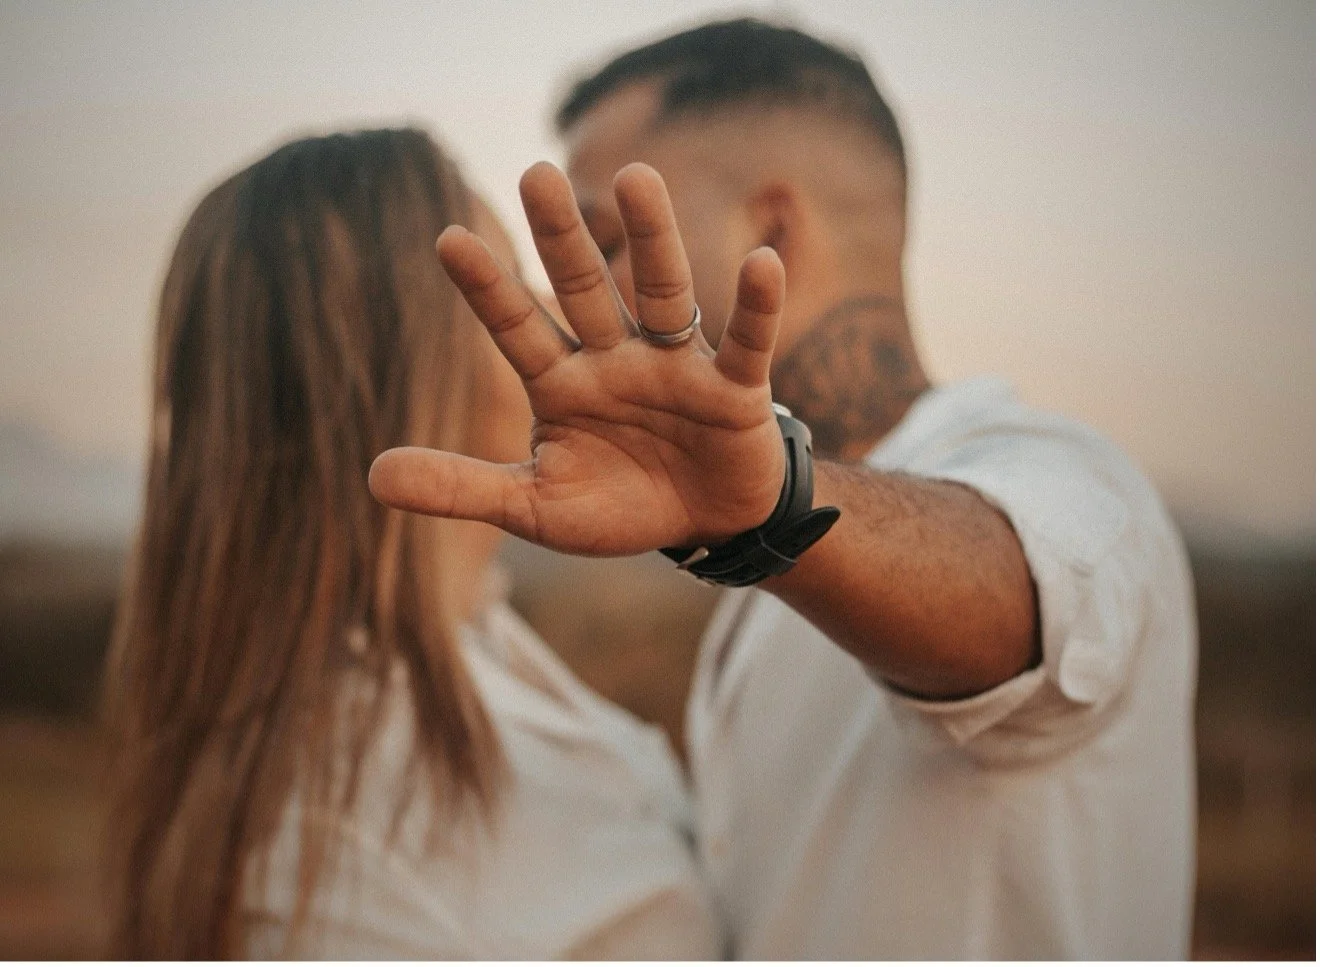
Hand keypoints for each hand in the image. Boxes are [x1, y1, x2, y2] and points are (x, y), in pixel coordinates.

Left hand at [368, 161, 785, 556]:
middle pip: (585, 290)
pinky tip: (761, 263)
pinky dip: (756, 307)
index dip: (489, 289)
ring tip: (639, 178)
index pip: (519, 329)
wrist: (706, 526)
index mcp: (562, 384)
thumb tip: (371, 475)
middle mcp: (615, 360)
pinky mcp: (734, 388)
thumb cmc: (618, 506)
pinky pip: (745, 342)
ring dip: (654, 240)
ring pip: (663, 294)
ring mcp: (675, 367)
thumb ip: (463, 487)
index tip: (449, 238)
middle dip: (561, 237)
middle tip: (534, 173)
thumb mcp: (534, 506)